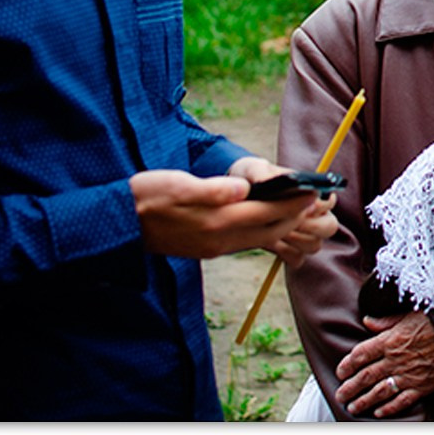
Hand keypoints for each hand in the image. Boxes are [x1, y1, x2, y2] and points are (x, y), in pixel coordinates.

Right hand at [131, 167, 319, 259]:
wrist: (118, 225)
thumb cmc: (145, 197)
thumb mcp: (175, 184)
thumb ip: (210, 189)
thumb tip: (242, 188)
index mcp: (215, 222)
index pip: (266, 212)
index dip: (293, 202)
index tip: (314, 191)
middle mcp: (218, 240)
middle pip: (269, 230)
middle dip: (295, 216)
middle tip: (315, 200)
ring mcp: (213, 248)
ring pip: (259, 239)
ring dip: (282, 224)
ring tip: (299, 208)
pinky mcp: (206, 249)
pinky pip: (245, 242)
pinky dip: (263, 231)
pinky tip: (267, 220)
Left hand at [228, 157, 338, 264]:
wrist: (236, 197)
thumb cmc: (250, 178)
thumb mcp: (251, 169)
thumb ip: (260, 172)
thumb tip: (266, 182)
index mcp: (311, 193)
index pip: (329, 203)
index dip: (318, 206)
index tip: (300, 207)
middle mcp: (314, 214)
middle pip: (330, 227)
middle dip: (310, 226)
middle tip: (289, 223)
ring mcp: (304, 234)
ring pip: (314, 245)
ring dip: (296, 240)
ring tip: (276, 232)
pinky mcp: (290, 249)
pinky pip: (297, 258)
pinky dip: (285, 253)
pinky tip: (271, 243)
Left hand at [336, 312, 433, 417]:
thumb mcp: (410, 314)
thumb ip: (386, 321)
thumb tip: (366, 320)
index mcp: (390, 340)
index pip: (360, 355)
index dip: (347, 365)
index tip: (341, 372)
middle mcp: (395, 359)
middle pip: (365, 376)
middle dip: (349, 387)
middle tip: (340, 395)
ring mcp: (408, 375)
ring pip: (379, 392)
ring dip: (363, 401)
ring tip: (352, 407)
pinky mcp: (423, 387)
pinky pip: (402, 401)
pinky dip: (389, 409)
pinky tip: (379, 413)